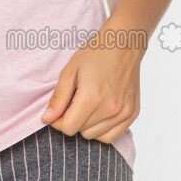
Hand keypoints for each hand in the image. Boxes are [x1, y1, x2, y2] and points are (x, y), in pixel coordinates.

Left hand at [41, 28, 140, 142]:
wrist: (124, 43)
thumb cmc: (96, 53)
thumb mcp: (70, 70)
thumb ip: (58, 98)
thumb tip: (47, 119)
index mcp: (92, 98)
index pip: (68, 128)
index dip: (59, 121)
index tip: (59, 110)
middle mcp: (110, 109)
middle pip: (81, 132)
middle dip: (73, 120)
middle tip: (75, 102)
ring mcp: (123, 113)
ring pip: (96, 136)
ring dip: (88, 126)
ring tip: (89, 105)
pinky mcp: (132, 114)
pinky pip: (112, 136)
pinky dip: (102, 129)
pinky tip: (100, 113)